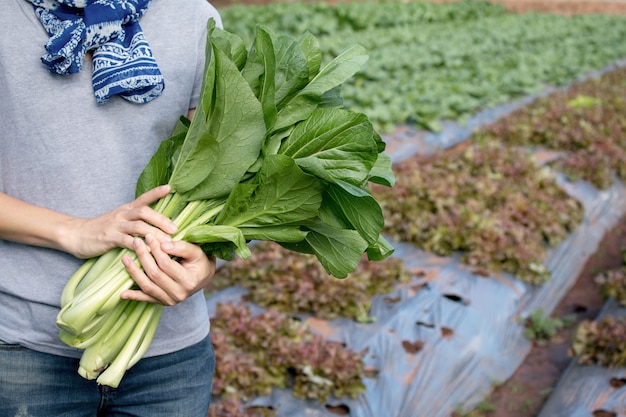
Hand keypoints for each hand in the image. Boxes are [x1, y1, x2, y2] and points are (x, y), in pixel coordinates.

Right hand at [62, 185, 177, 258]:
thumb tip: (156, 224)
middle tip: (175, 230)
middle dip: (161, 220)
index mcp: (126, 209)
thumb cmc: (101, 229)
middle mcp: (122, 214)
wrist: (75, 234)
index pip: (143, 198)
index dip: (156, 192)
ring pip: (138, 226)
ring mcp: (115, 226)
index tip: (169, 188)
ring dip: (154, 234)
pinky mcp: (109, 238)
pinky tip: (147, 250)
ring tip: (167, 243)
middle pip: (144, 212)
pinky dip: (138, 245)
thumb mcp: (119, 219)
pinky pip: (126, 241)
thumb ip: (134, 219)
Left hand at [120, 234, 215, 304]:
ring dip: (134, 272)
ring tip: (125, 259)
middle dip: (143, 257)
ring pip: (147, 286)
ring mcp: (170, 300)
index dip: (156, 250)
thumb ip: (182, 247)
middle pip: (155, 274)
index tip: (148, 236)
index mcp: (189, 281)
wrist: (203, 277)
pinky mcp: (163, 303)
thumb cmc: (200, 261)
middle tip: (136, 242)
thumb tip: (163, 244)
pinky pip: (146, 299)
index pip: (166, 264)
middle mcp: (179, 294)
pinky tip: (122, 292)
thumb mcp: (196, 252)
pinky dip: (134, 296)